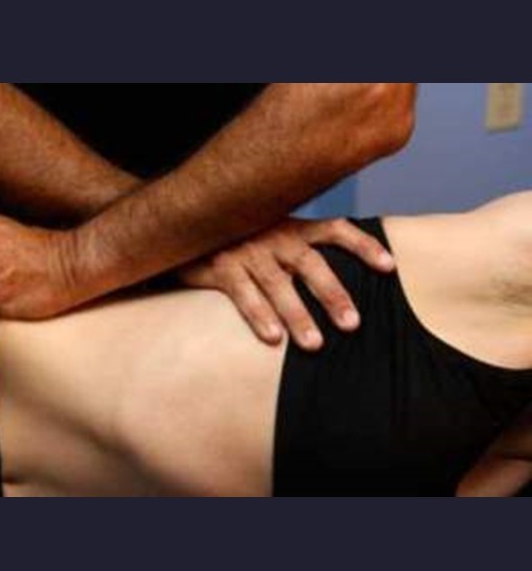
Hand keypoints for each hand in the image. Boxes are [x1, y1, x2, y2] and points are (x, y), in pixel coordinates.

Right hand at [179, 217, 394, 350]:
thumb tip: (333, 275)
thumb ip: (296, 247)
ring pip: (278, 284)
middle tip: (353, 324)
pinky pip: (242, 293)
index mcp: (290, 225)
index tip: (390, 267)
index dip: (363, 245)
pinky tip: (273, 338)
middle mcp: (272, 234)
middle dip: (333, 294)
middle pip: (311, 263)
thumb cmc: (234, 238)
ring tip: (315, 344)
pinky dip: (258, 315)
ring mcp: (246, 250)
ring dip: (298, 315)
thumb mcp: (267, 232)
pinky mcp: (220, 266)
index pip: (334, 229)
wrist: (181, 226)